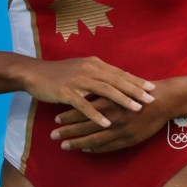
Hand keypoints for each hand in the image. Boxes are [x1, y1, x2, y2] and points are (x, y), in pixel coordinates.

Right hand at [20, 56, 155, 127]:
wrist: (34, 73)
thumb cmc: (59, 73)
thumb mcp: (82, 68)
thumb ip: (98, 73)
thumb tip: (116, 78)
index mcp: (94, 63)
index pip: (120, 72)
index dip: (136, 80)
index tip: (152, 87)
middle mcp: (89, 69)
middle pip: (117, 80)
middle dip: (135, 90)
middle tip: (151, 98)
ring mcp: (78, 80)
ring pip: (105, 90)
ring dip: (122, 100)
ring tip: (136, 109)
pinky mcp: (67, 92)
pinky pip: (84, 105)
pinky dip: (97, 114)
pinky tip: (107, 122)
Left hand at [50, 77, 185, 152]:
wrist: (164, 101)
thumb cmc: (142, 90)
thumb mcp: (121, 84)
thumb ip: (105, 90)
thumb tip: (86, 92)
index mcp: (110, 101)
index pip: (84, 110)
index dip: (69, 116)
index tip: (57, 120)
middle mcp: (113, 117)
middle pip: (85, 126)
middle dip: (68, 131)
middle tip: (53, 135)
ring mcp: (120, 130)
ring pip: (94, 139)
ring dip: (77, 143)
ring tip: (64, 145)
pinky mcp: (128, 139)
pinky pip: (107, 147)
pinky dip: (95, 149)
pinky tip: (85, 149)